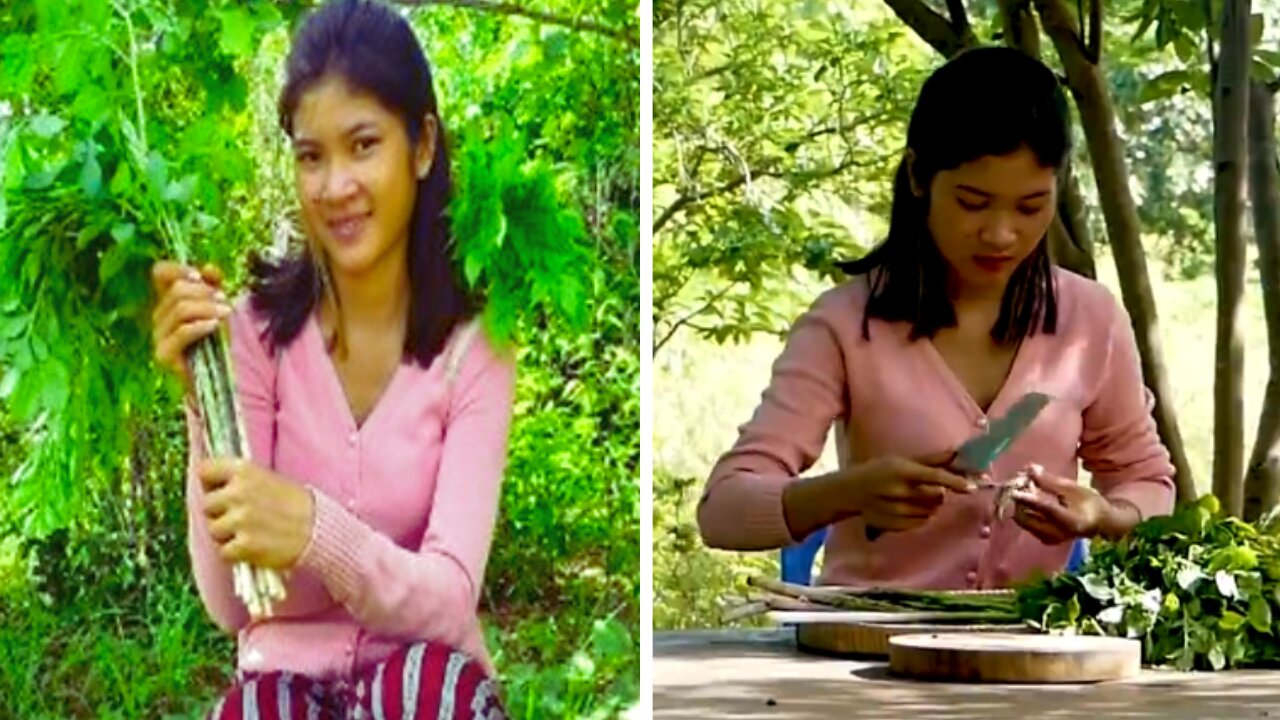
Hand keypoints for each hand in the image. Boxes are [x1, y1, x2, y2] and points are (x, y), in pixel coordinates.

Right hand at [151, 260, 230, 389]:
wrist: (218, 374)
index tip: (200, 276)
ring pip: (180, 308)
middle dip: (204, 292)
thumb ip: (215, 285)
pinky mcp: (164, 354)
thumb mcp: (219, 307)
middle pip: (176, 290)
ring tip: (226, 312)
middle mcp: (158, 316)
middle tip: (224, 300)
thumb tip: (209, 267)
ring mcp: (158, 336)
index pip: (160, 273)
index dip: (178, 269)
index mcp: (168, 300)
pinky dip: (202, 325)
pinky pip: (182, 331)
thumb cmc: (217, 338)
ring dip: (208, 307)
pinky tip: (216, 326)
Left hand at [197, 458, 315, 568]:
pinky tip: (253, 547)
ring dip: (227, 535)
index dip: (211, 484)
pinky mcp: (244, 544)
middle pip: (206, 505)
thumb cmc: (295, 504)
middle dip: (220, 514)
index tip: (220, 492)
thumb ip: (239, 480)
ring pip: (213, 531)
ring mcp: (240, 519)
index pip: (204, 471)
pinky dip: (235, 554)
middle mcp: (238, 492)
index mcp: (244, 470)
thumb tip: (212, 486)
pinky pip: (223, 552)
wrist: (319, 529)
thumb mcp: (267, 478)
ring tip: (251, 533)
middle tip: (243, 518)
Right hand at [852, 451, 975, 534]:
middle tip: (932, 487)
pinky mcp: (893, 526)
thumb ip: (931, 460)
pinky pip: (920, 523)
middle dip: (940, 492)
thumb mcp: (901, 460)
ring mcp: (895, 511)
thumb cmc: (878, 470)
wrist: (848, 492)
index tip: (972, 487)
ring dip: (931, 505)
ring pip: (930, 512)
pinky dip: (921, 516)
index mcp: (901, 470)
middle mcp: (898, 492)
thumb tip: (958, 455)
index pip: (935, 477)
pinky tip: (909, 509)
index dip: (955, 482)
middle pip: (936, 496)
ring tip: (917, 498)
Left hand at [1010, 464, 1112, 543]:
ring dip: (1020, 507)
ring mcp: (1050, 539)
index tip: (1014, 491)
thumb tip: (1029, 469)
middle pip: (1028, 519)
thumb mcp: (1072, 488)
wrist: (1100, 522)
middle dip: (1020, 503)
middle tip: (1019, 486)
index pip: (1045, 509)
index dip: (1028, 499)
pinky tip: (1028, 501)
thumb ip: (1049, 481)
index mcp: (1070, 521)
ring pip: (1025, 522)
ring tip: (1024, 491)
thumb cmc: (1089, 502)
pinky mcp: (1046, 540)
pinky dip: (1025, 513)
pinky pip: (1028, 525)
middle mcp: (1057, 534)